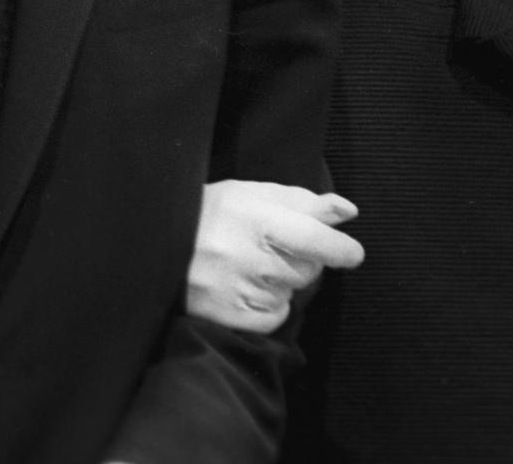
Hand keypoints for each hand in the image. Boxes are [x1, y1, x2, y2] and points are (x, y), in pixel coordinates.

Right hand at [186, 180, 362, 333]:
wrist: (159, 246)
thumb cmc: (212, 214)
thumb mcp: (253, 194)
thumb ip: (304, 202)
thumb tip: (348, 212)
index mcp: (258, 220)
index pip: (314, 239)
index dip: (340, 248)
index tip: (353, 253)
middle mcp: (251, 258)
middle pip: (309, 270)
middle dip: (302, 260)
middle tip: (271, 248)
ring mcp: (241, 291)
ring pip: (292, 293)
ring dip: (282, 283)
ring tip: (249, 266)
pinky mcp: (232, 318)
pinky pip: (275, 317)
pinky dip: (269, 305)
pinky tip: (244, 287)